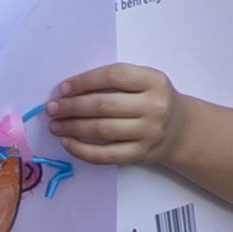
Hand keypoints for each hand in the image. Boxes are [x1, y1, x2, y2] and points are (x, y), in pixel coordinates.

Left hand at [46, 62, 186, 166]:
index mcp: (154, 81)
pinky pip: (106, 155)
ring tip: (55, 125)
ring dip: (72, 127)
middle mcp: (154, 106)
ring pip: (102, 130)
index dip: (85, 81)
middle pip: (104, 105)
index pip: (113, 76)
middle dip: (71, 106)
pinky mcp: (140, 155)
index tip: (63, 88)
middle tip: (52, 108)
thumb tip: (70, 90)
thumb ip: (115, 81)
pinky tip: (68, 143)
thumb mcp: (145, 82)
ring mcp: (148, 133)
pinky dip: (82, 150)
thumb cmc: (153, 100)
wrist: (180, 130)